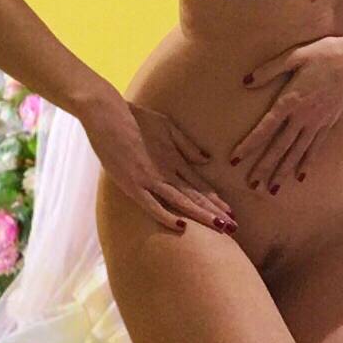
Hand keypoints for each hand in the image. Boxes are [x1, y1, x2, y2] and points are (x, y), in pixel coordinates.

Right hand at [82, 93, 235, 234]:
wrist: (108, 114)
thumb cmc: (136, 118)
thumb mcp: (167, 125)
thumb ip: (186, 145)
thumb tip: (206, 160)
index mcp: (175, 159)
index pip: (200, 185)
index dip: (216, 200)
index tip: (231, 213)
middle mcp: (166, 171)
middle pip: (195, 196)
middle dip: (215, 213)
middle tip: (234, 227)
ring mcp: (149, 179)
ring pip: (181, 202)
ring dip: (201, 216)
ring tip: (220, 228)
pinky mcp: (132, 184)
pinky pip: (152, 205)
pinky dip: (166, 216)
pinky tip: (182, 227)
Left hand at [229, 34, 342, 193]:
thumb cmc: (326, 53)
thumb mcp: (295, 55)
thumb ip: (269, 69)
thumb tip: (246, 82)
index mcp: (291, 100)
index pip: (265, 128)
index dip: (249, 144)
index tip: (235, 159)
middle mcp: (303, 116)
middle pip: (279, 147)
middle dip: (264, 167)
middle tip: (251, 185)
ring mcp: (318, 122)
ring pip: (297, 152)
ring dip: (283, 171)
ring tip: (272, 189)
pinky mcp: (329, 122)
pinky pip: (315, 148)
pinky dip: (306, 163)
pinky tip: (300, 176)